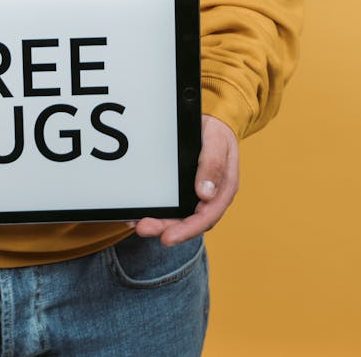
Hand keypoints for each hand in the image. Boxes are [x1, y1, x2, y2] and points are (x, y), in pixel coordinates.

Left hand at [132, 114, 238, 245]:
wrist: (213, 123)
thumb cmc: (218, 134)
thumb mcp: (217, 143)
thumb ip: (213, 166)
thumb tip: (205, 194)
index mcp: (222, 191)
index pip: (205, 218)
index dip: (186, 230)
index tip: (167, 237)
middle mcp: (209, 199)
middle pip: (188, 222)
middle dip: (165, 229)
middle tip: (143, 228)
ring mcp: (195, 196)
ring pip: (178, 216)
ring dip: (159, 223)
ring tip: (138, 224)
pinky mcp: (183, 191)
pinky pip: (171, 205)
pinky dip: (156, 210)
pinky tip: (139, 212)